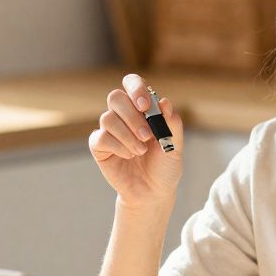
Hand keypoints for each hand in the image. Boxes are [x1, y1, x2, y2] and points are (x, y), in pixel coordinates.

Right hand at [88, 73, 183, 207]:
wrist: (153, 192)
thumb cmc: (164, 166)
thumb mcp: (175, 145)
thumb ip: (172, 124)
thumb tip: (164, 102)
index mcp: (142, 108)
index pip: (132, 84)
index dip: (136, 88)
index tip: (145, 106)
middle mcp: (124, 115)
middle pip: (115, 98)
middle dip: (132, 116)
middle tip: (147, 136)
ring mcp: (110, 130)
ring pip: (107, 118)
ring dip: (127, 135)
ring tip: (140, 151)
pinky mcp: (100, 147)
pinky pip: (100, 137)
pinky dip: (117, 146)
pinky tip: (128, 156)